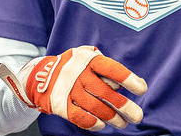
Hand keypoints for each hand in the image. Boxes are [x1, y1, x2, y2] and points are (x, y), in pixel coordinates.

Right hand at [0, 45, 147, 130]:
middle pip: (106, 93)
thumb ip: (104, 64)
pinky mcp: (61, 104)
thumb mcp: (85, 55)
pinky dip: (92, 123)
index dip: (128, 79)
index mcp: (88, 60)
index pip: (111, 69)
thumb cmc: (71, 65)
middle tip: (137, 116)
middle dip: (124, 106)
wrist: (38, 75)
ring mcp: (69, 90)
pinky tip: (101, 125)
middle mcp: (79, 74)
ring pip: (95, 107)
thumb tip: (129, 80)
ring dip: (112, 117)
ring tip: (122, 123)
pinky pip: (79, 117)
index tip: (141, 89)